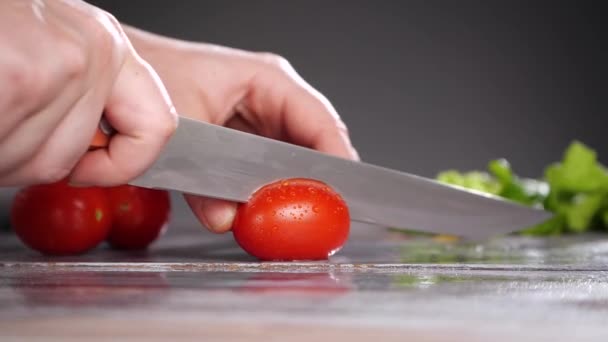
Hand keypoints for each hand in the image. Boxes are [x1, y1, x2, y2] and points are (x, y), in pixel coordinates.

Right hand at [0, 0, 176, 186]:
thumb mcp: (41, 52)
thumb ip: (76, 97)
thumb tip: (101, 149)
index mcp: (104, 43)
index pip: (158, 125)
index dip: (127, 162)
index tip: (93, 168)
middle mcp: (93, 49)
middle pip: (75, 155)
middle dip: (24, 153)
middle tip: (1, 110)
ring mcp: (58, 64)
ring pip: (40, 164)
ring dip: (2, 150)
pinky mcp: (19, 77)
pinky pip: (12, 153)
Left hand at [125, 26, 358, 232]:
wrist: (125, 73)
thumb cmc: (152, 75)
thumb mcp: (180, 127)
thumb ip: (201, 182)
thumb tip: (226, 218)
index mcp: (268, 79)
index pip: (319, 121)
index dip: (337, 160)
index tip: (341, 195)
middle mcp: (273, 97)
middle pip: (314, 144)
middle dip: (318, 182)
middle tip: (319, 216)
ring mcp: (262, 118)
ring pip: (296, 159)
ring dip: (295, 188)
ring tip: (295, 216)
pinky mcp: (247, 140)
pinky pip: (272, 167)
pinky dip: (272, 189)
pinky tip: (268, 208)